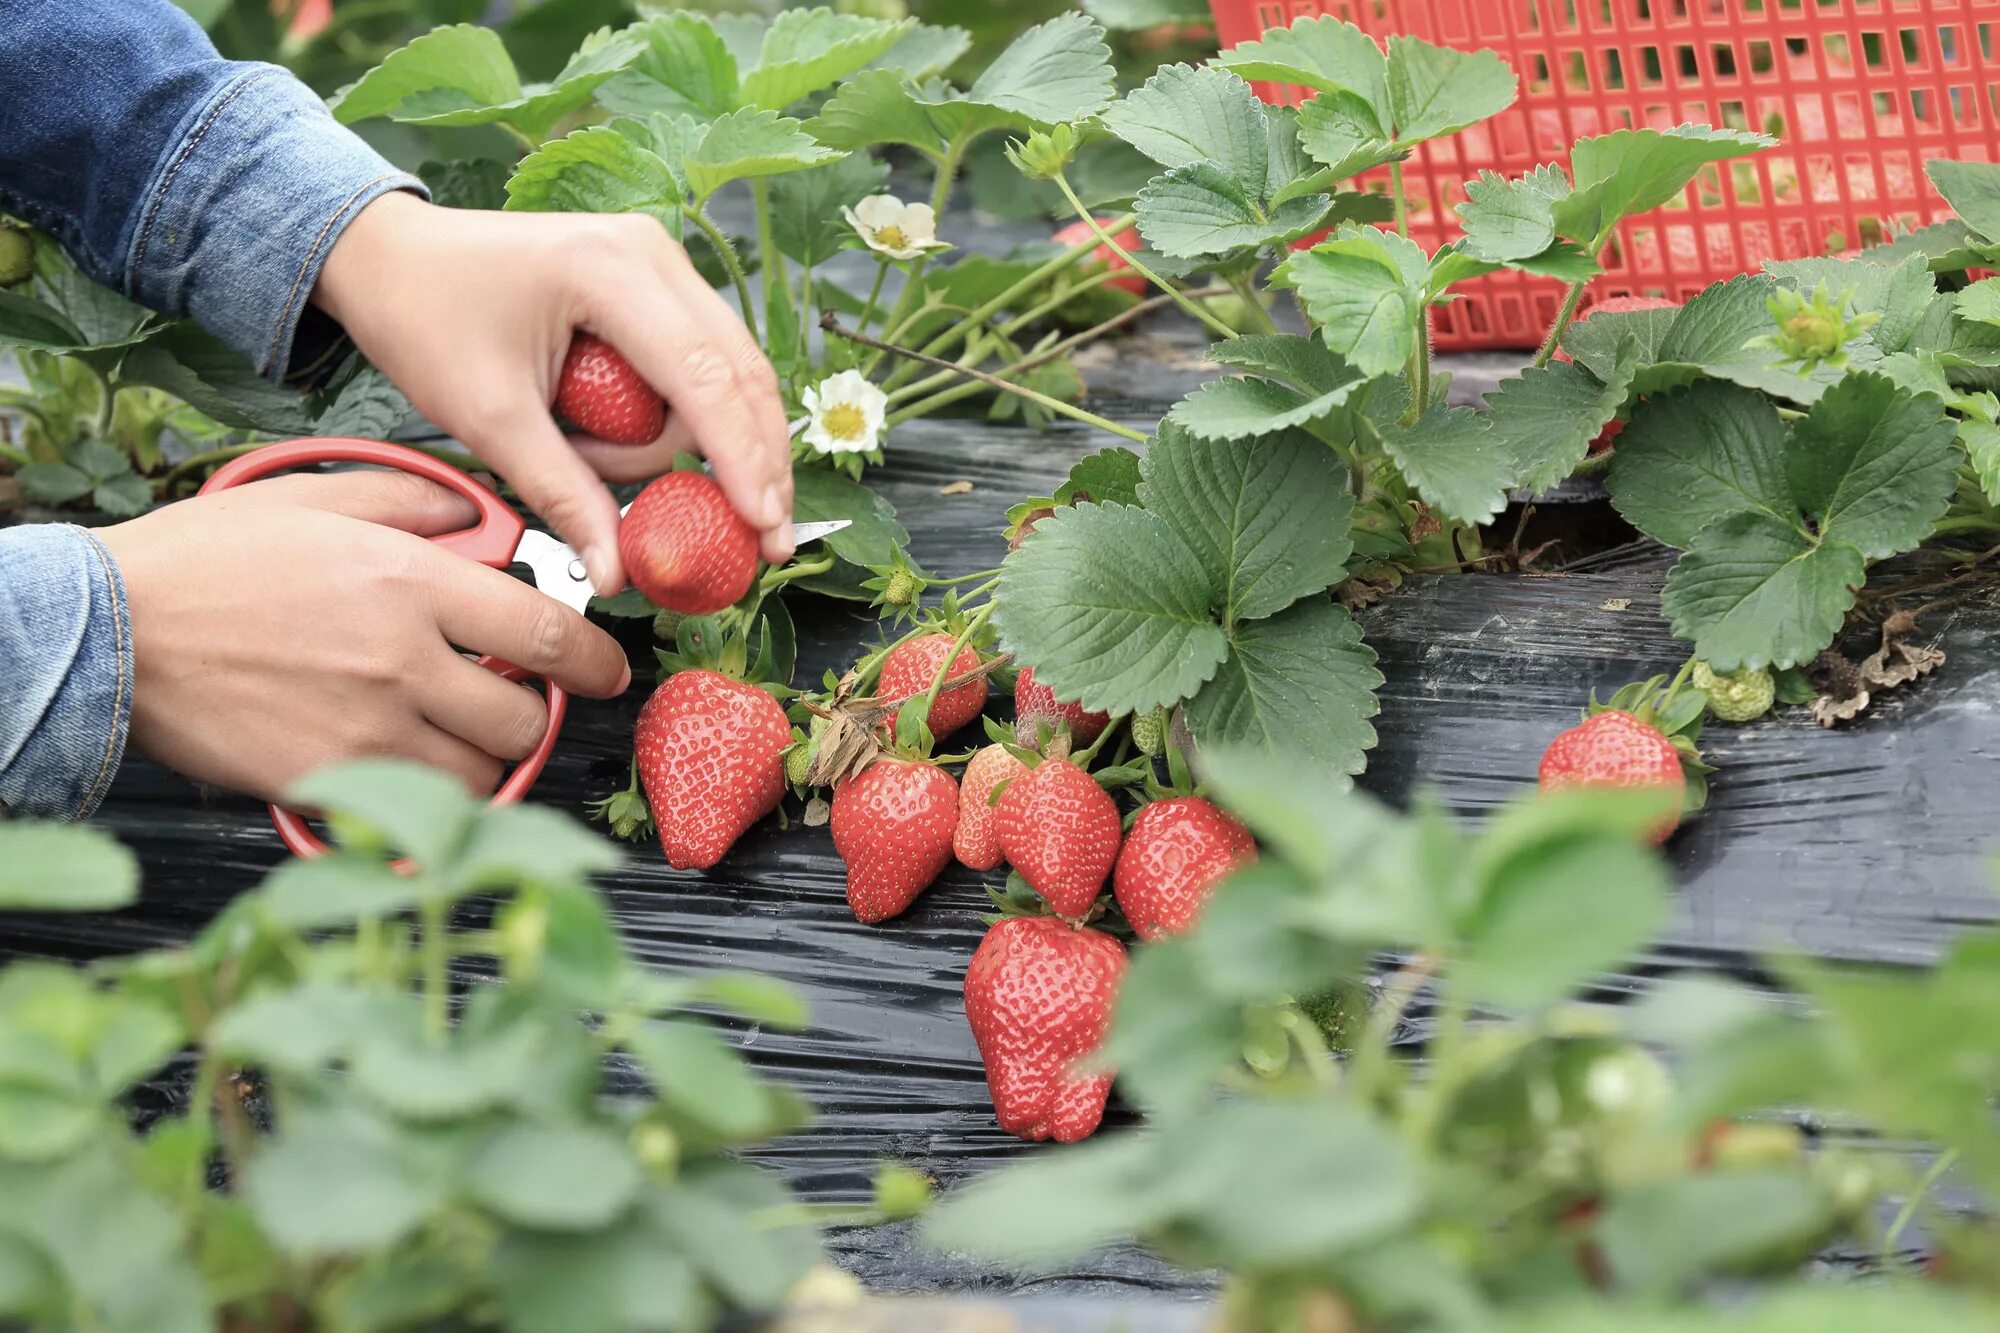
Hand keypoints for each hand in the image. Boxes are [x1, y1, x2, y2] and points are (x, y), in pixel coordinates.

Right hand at [95, 470, 630, 801]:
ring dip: (484, 761)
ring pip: (480, 775)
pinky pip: (414, 807)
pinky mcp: (327, 780)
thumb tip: (476, 512)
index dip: (595, 661)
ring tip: (452, 735)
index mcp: (410, 583)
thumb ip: (411, 499)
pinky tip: (405, 765)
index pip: (544, 634)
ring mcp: (366, 729)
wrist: (113, 631)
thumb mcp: (317, 496)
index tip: (608, 671)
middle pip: (525, 719)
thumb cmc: (207, 562)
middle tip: (511, 701)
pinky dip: (425, 796)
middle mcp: (401, 661)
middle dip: (534, 716)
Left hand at [309, 191, 795, 591]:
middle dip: (754, 460)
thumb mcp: (489, 419)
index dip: (742, 460)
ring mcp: (660, 261)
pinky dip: (692, 418)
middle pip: (741, 372)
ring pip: (731, 370)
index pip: (705, 378)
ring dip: (703, 442)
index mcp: (610, 271)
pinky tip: (648, 452)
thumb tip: (615, 573)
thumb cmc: (424, 319)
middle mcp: (653, 254)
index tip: (764, 526)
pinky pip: (703, 361)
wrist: (388, 255)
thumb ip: (563, 494)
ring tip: (605, 470)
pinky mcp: (656, 281)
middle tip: (762, 538)